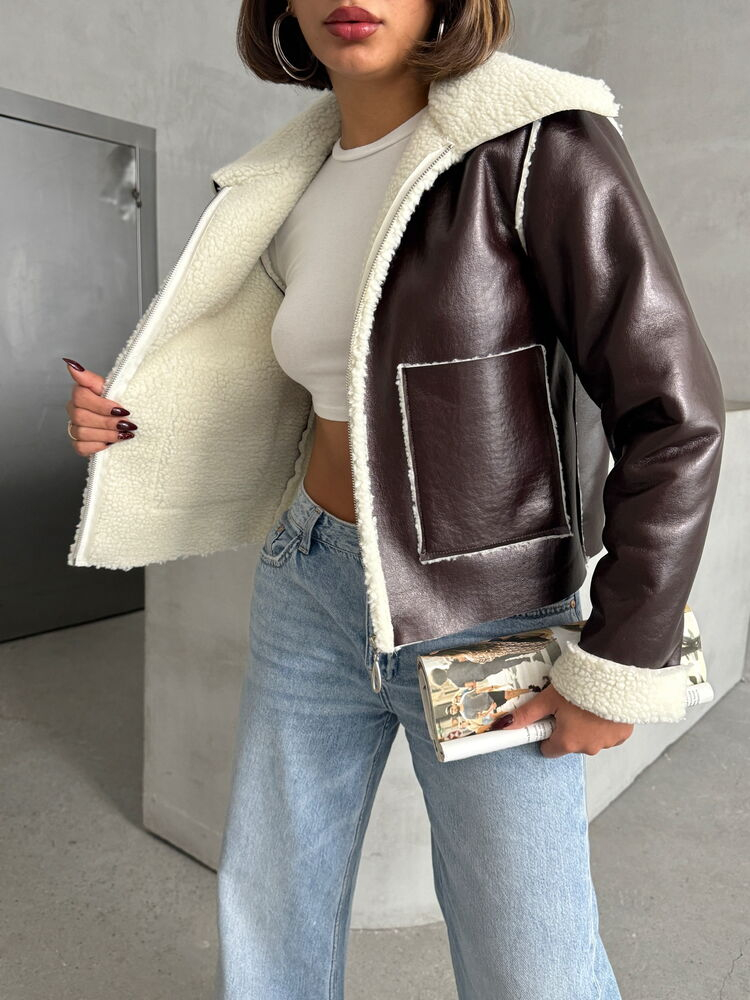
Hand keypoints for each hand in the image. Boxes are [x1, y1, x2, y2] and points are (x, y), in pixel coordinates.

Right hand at [63, 358, 136, 455]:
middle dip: (107, 422)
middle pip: (81, 416)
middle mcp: (74, 410)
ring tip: (123, 434)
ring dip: (106, 435)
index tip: (122, 409)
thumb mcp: (110, 389)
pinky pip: (80, 447)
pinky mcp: (78, 443)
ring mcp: (74, 427)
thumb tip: (71, 364)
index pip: (80, 396)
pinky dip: (97, 446)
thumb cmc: (117, 404)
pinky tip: (110, 443)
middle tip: (126, 424)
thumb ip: (91, 379)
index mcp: (80, 394)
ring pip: (81, 433)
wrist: (124, 424)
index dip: (102, 405)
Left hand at [496, 684, 633, 757]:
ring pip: (590, 738)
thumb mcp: (549, 698)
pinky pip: (608, 734)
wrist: (615, 674)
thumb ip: (527, 714)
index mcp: (568, 742)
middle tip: (567, 704)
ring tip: (586, 702)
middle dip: (567, 727)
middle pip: (570, 743)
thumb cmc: (580, 686)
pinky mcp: (623, 734)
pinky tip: (602, 706)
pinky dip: (603, 723)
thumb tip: (504, 725)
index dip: (545, 734)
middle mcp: (589, 748)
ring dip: (587, 725)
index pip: (549, 750)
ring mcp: (608, 743)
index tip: (548, 719)